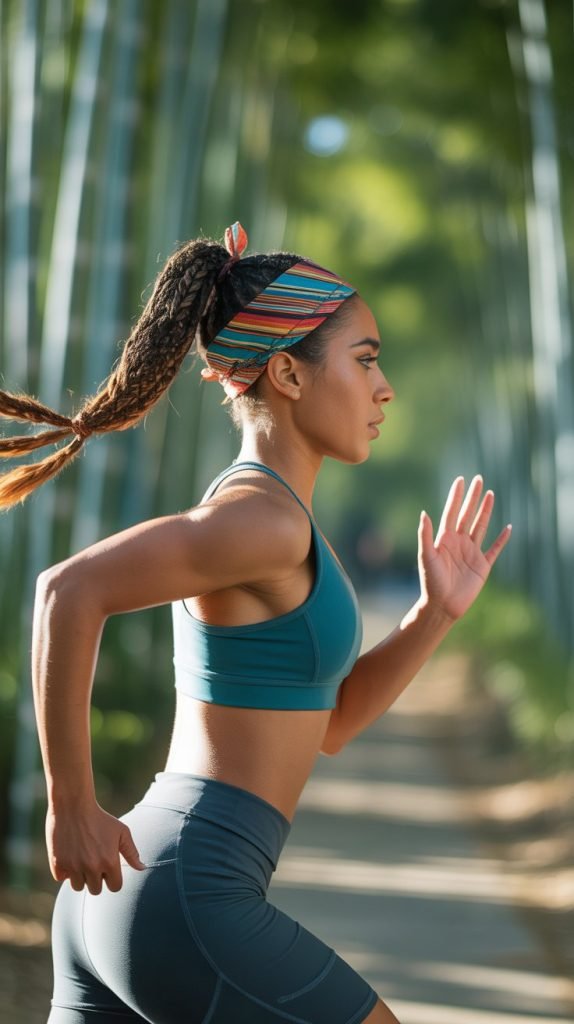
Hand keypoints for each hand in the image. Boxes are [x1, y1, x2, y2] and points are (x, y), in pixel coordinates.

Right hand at [46, 800, 145, 894]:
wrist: (74, 805)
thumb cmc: (100, 817)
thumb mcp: (121, 831)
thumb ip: (131, 852)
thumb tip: (142, 868)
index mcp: (110, 861)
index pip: (115, 887)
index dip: (112, 879)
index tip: (107, 869)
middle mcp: (92, 867)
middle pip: (95, 890)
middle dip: (96, 878)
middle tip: (93, 861)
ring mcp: (74, 866)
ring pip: (78, 886)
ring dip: (80, 876)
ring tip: (81, 858)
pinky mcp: (57, 863)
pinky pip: (61, 878)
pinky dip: (64, 870)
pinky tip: (68, 855)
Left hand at [417, 475, 511, 621]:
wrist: (442, 605)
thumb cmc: (431, 581)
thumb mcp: (426, 556)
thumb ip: (425, 535)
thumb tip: (424, 513)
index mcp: (444, 538)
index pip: (452, 512)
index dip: (456, 496)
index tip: (461, 480)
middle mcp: (459, 542)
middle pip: (467, 514)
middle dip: (473, 497)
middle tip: (479, 479)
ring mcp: (471, 552)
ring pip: (480, 526)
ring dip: (486, 511)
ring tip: (491, 494)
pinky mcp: (482, 565)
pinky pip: (494, 549)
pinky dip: (502, 539)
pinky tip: (508, 528)